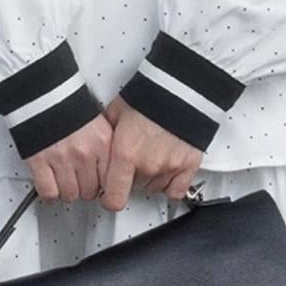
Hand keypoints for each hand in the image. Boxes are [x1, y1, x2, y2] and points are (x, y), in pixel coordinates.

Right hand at [27, 110, 113, 203]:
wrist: (44, 92)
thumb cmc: (70, 107)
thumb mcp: (100, 125)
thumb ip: (107, 149)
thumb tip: (112, 172)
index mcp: (102, 144)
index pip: (110, 182)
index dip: (102, 185)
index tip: (98, 184)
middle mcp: (84, 153)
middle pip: (89, 192)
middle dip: (84, 189)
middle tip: (78, 180)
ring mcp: (62, 158)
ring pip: (69, 195)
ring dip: (66, 191)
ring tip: (64, 181)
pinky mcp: (40, 161)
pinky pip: (48, 192)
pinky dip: (48, 193)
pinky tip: (50, 185)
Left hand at [98, 93, 203, 211]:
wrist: (179, 87)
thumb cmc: (148, 95)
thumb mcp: (115, 114)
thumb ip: (107, 138)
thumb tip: (97, 148)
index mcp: (126, 154)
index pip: (114, 198)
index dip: (109, 199)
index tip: (109, 194)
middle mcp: (148, 165)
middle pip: (133, 189)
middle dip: (130, 179)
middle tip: (132, 160)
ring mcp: (170, 167)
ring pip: (154, 188)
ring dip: (149, 178)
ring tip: (150, 157)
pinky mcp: (188, 165)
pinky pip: (177, 189)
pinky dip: (171, 184)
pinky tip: (166, 171)